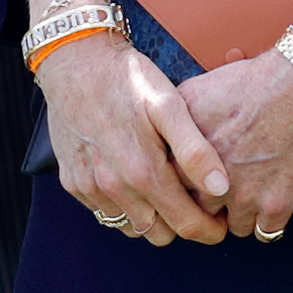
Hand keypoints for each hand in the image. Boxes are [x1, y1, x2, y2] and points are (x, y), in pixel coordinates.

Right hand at [35, 32, 231, 245]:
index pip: (187, 226)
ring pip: (131, 227)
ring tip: (162, 187)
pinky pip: (104, 211)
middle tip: (192, 199)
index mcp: (143, 172)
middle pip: (160, 234)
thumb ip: (194, 149)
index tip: (220, 219)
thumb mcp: (167, 103)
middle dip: (181, 223)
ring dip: (151, 216)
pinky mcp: (72, 180)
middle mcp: (114, 187)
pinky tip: (130, 177)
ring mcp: (89, 186)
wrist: (72, 58)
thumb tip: (221, 188)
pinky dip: (122, 204)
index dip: (210, 229)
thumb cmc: (125, 77)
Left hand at [176, 50, 292, 238]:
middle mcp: (210, 181)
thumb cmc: (244, 83)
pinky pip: (265, 233)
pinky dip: (266, 222)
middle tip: (220, 193)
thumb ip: (173, 125)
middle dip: (209, 205)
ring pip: (233, 227)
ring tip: (246, 195)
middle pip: (199, 213)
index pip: (170, 190)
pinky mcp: (277, 205)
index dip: (182, 187)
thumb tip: (160, 140)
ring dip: (238, 215)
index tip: (191, 184)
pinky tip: (267, 204)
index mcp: (186, 157)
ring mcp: (244, 197)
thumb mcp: (191, 93)